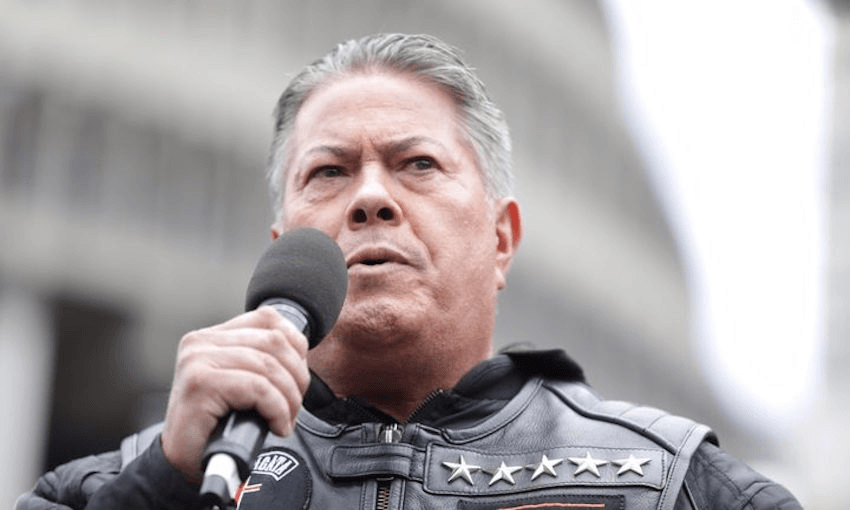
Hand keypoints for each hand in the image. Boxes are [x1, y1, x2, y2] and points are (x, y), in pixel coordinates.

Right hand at [160, 306, 309, 484]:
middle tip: (294, 406)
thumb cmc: (216, 427)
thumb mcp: (242, 383)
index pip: (268, 318)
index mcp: (211, 337)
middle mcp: (201, 342)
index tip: (297, 377)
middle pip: (274, 342)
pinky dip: (277, 409)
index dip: (295, 346)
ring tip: (284, 420)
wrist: (184, 464)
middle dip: (297, 376)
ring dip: (288, 398)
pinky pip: (258, 388)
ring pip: (269, 366)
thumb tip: (300, 352)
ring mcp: (198, 361)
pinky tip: (276, 426)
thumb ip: (261, 360)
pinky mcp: (200, 384)